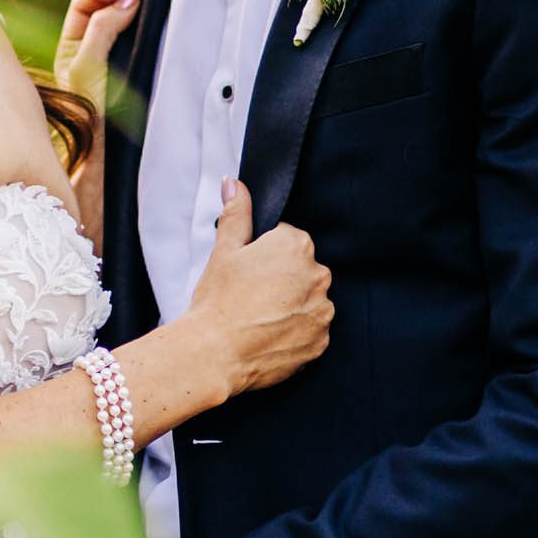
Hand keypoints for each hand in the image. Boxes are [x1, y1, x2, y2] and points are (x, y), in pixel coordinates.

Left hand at [55, 0, 139, 108]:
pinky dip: (142, 29)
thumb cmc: (90, 110)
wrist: (106, 153)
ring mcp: (111, 62)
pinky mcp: (131, 71)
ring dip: (131, 11)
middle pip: (103, 11)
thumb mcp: (88, 66)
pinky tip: (149, 25)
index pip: (83, 7)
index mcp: (69, 48)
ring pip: (121, 25)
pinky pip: (135, 41)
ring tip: (144, 4)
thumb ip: (103, 28)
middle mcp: (88, 53)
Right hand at [182, 177, 332, 396]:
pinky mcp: (320, 342)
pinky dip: (294, 332)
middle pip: (301, 270)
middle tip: (249, 295)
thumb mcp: (224, 250)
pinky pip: (310, 330)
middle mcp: (318, 276)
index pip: (286, 240)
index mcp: (296, 246)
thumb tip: (234, 184)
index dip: (263, 255)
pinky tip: (267, 335)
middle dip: (280, 279)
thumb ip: (236, 213)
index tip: (247, 272)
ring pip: (307, 300)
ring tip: (257, 318)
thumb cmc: (218, 299)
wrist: (215, 354)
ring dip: (290, 306)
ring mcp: (322, 311)